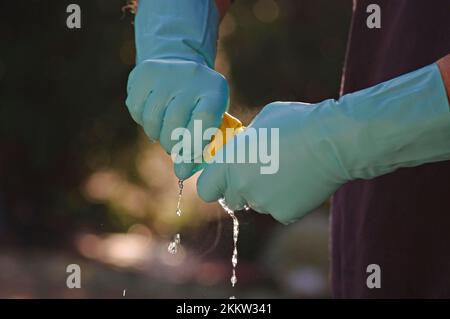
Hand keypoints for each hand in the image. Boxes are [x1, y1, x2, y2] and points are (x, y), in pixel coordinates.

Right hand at [126, 59, 228, 178]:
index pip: (204, 119)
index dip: (195, 143)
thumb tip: (181, 173)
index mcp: (214, 89)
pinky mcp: (143, 73)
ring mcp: (166, 72)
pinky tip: (154, 116)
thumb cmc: (199, 104)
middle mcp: (191, 76)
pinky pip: (137, 110)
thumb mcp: (209, 120)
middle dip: (172, 144)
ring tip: (164, 132)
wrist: (179, 64)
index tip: (188, 157)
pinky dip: (142, 121)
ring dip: (157, 135)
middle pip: (175, 122)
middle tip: (174, 147)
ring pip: (153, 119)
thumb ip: (199, 146)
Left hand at [197, 64, 449, 223]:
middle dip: (240, 189)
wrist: (332, 140)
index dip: (215, 183)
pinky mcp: (286, 214)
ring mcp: (264, 203)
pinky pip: (280, 211)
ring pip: (258, 204)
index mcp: (230, 163)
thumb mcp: (262, 122)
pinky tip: (301, 183)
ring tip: (287, 172)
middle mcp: (242, 187)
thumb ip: (245, 140)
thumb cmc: (296, 122)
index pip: (206, 188)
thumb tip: (243, 145)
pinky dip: (288, 201)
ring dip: (265, 193)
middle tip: (258, 173)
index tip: (224, 176)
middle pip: (231, 199)